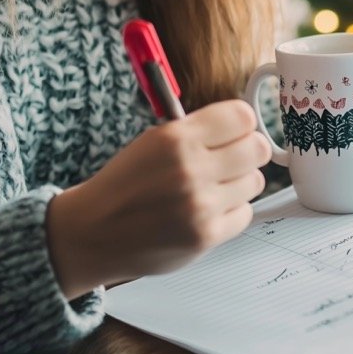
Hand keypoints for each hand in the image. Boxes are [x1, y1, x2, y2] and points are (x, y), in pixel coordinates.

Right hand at [44, 100, 271, 298]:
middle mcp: (190, 169)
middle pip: (258, 148)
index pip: (242, 117)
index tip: (235, 132)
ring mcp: (200, 205)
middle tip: (232, 160)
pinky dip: (231, 212)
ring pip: (256, 182)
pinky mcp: (206, 236)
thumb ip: (198, 132)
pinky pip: (245, 213)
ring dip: (239, 184)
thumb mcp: (153, 141)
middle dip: (248, 152)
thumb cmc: (125, 185)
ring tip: (212, 188)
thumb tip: (245, 126)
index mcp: (176, 138)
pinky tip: (207, 211)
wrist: (94, 232)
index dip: (241, 125)